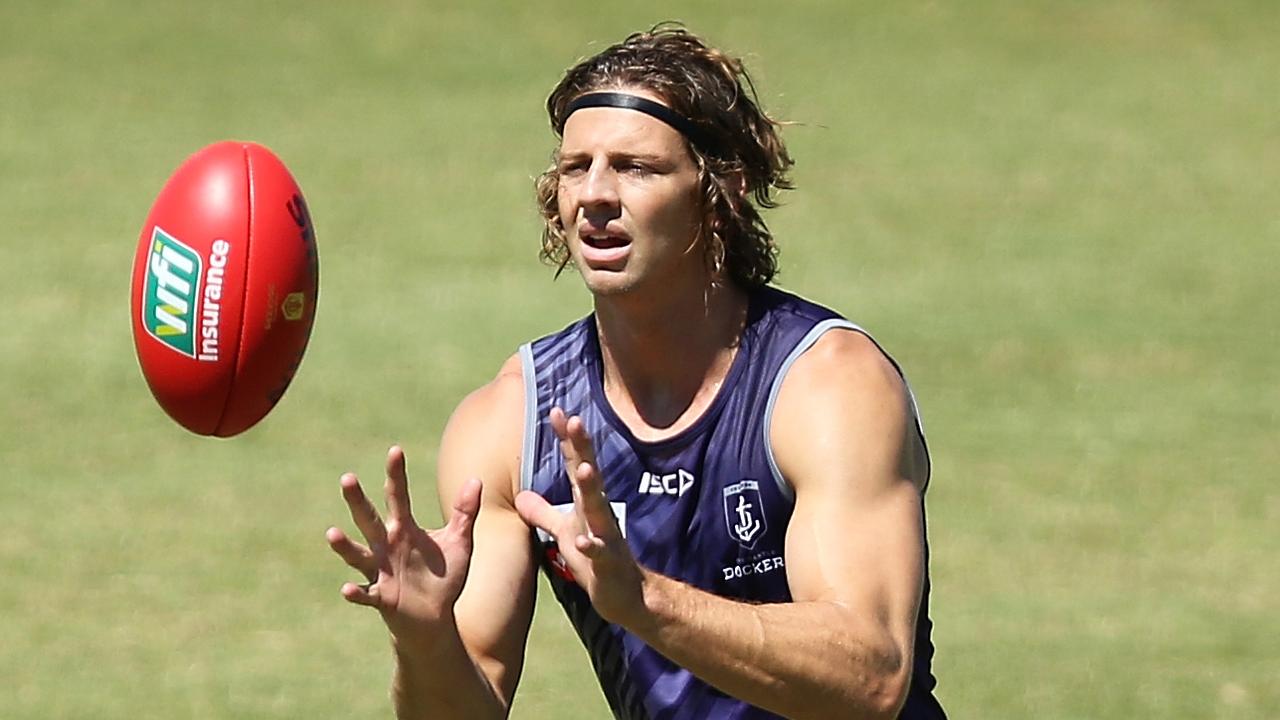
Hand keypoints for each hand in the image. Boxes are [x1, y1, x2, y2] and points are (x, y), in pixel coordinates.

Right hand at [326, 446, 481, 646]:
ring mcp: (381, 571)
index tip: (395, 450)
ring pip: (358, 554)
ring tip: (332, 533)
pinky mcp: (382, 597)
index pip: (398, 496)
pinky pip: (367, 593)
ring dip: (344, 546)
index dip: (396, 474)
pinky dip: (356, 593)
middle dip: (357, 500)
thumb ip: (465, 512)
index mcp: (404, 529)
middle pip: (369, 519)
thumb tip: (476, 479)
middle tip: (347, 478)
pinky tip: (347, 589)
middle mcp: (387, 546)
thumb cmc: (444, 578)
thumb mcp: (459, 542)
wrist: (435, 618)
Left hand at [515, 408, 644, 625]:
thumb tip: (520, 495)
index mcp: (586, 503)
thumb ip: (544, 512)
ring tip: (584, 468)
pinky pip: (601, 553)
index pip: (575, 463)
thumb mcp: (565, 533)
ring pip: (599, 507)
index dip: (567, 439)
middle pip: (589, 474)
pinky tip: (584, 540)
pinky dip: (593, 546)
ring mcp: (606, 536)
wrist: (626, 596)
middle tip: (574, 419)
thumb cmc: (595, 561)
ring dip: (591, 488)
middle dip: (582, 447)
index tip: (556, 410)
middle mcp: (598, 512)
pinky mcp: (608, 564)